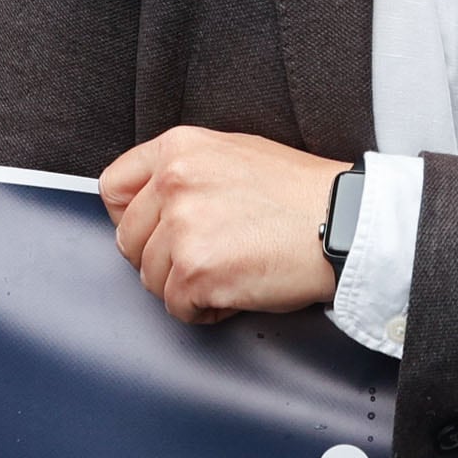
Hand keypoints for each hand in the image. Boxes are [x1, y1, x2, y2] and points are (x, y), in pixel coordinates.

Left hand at [100, 127, 347, 324]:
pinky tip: (238, 288)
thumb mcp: (235, 154)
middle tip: (205, 257)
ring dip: (186, 285)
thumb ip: (187, 171)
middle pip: (128, 241)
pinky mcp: (196, 271)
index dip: (131, 218)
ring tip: (230, 270)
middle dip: (162, 258)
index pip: (112, 188)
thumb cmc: (301, 192)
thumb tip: (153, 203)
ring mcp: (182, 227)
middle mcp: (173, 182)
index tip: (154, 232)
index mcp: (178, 148)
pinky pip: (177, 307)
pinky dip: (206, 309)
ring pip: (151, 278)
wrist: (345, 221)